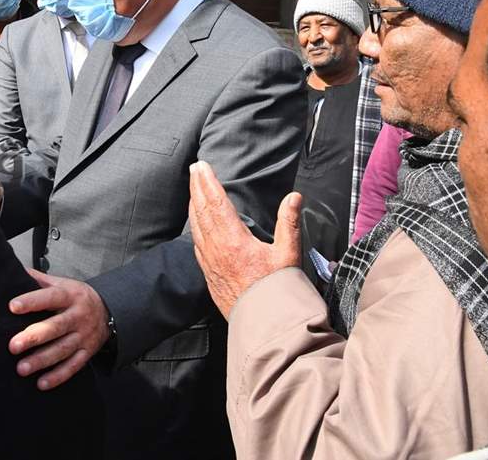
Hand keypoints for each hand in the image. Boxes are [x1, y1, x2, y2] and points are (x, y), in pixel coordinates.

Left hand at [8, 269, 108, 389]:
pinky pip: (73, 366)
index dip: (32, 301)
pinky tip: (41, 383)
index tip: (12, 306)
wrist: (110, 311)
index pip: (50, 297)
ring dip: (42, 360)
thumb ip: (39, 280)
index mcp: (70, 295)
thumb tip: (13, 270)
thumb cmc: (77, 297)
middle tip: (13, 346)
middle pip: (56, 327)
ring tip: (21, 368)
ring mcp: (84, 336)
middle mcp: (78, 316)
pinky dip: (58, 376)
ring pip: (63, 349)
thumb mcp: (62, 283)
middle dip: (34, 337)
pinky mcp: (87, 352)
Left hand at [188, 161, 301, 318]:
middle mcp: (217, 248)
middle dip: (198, 187)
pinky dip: (194, 225)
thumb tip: (294, 197)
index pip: (217, 203)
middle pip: (202, 210)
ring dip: (194, 204)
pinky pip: (196, 242)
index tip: (202, 166)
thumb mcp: (288, 253)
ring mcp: (210, 261)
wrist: (264, 322)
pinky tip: (195, 220)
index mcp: (235, 240)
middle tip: (194, 169)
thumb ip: (289, 222)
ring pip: (196, 225)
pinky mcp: (208, 272)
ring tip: (193, 188)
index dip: (209, 182)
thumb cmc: (277, 289)